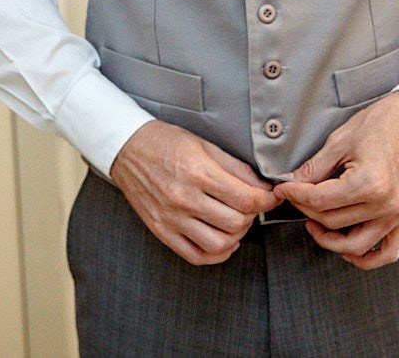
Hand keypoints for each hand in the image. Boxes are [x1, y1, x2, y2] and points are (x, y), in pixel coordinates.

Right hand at [108, 120, 281, 264]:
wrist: (126, 148)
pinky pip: (195, 256)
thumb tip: (262, 186)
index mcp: (197, 172)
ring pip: (219, 243)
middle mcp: (184, 198)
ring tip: (236, 221)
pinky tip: (222, 239)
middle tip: (251, 205)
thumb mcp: (204, 145)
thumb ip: (236, 168)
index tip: (271, 197)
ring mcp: (171, 218)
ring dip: (236, 235)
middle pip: (236, 223)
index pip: (245, 199)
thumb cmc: (164, 142)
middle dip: (252, 216)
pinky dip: (216, 254)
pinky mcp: (162, 231)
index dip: (267, 200)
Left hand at [274, 93, 398, 269]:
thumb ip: (315, 167)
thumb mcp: (342, 140)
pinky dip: (366, 258)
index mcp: (369, 183)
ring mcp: (398, 214)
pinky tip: (347, 249)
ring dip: (330, 239)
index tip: (282, 188)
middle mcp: (386, 205)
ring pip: (356, 244)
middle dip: (306, 209)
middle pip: (333, 222)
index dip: (295, 194)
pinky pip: (387, 252)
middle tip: (295, 196)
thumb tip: (292, 182)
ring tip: (314, 223)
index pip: (320, 201)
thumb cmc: (385, 122)